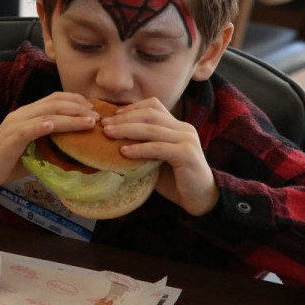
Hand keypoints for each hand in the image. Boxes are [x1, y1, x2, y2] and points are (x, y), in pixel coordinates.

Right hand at [0, 92, 99, 190]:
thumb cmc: (5, 161)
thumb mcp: (32, 150)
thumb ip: (49, 145)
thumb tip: (75, 151)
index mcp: (28, 114)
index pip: (54, 99)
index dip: (75, 100)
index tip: (93, 109)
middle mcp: (22, 114)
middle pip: (54, 102)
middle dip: (79, 107)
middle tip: (97, 115)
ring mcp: (15, 125)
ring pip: (46, 114)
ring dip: (70, 117)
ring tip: (88, 121)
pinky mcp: (10, 139)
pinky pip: (28, 129)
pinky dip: (42, 126)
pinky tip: (54, 126)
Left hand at [101, 98, 218, 215]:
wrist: (200, 198)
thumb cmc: (175, 179)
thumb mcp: (156, 158)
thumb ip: (142, 146)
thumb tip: (111, 140)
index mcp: (177, 126)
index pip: (153, 106)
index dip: (131, 108)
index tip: (112, 115)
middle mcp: (184, 129)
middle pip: (150, 114)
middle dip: (124, 117)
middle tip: (104, 124)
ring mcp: (187, 140)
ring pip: (152, 128)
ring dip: (127, 129)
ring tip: (108, 133)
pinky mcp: (187, 154)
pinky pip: (158, 148)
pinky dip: (139, 148)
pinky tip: (124, 152)